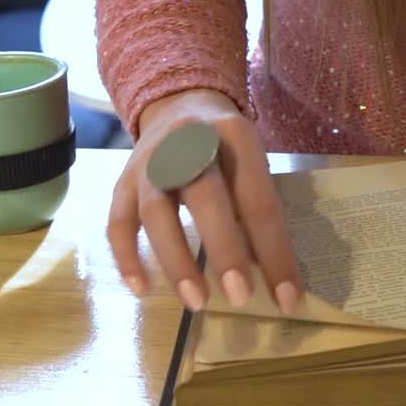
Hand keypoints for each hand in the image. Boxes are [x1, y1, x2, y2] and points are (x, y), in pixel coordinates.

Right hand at [107, 88, 300, 312]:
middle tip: (240, 296)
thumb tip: (272, 275)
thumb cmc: (225, 147)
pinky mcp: (122, 180)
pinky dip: (127, 256)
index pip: (259, 199)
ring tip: (196, 301)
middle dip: (224, 248)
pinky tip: (142, 289)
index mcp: (236, 135)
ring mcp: (150, 160)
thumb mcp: (250, 162)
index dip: (275, 252)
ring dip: (176, 259)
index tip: (288, 299)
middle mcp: (189, 142)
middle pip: (205, 195)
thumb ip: (256, 209)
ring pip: (156, 211)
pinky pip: (118, 221)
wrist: (178, 104)